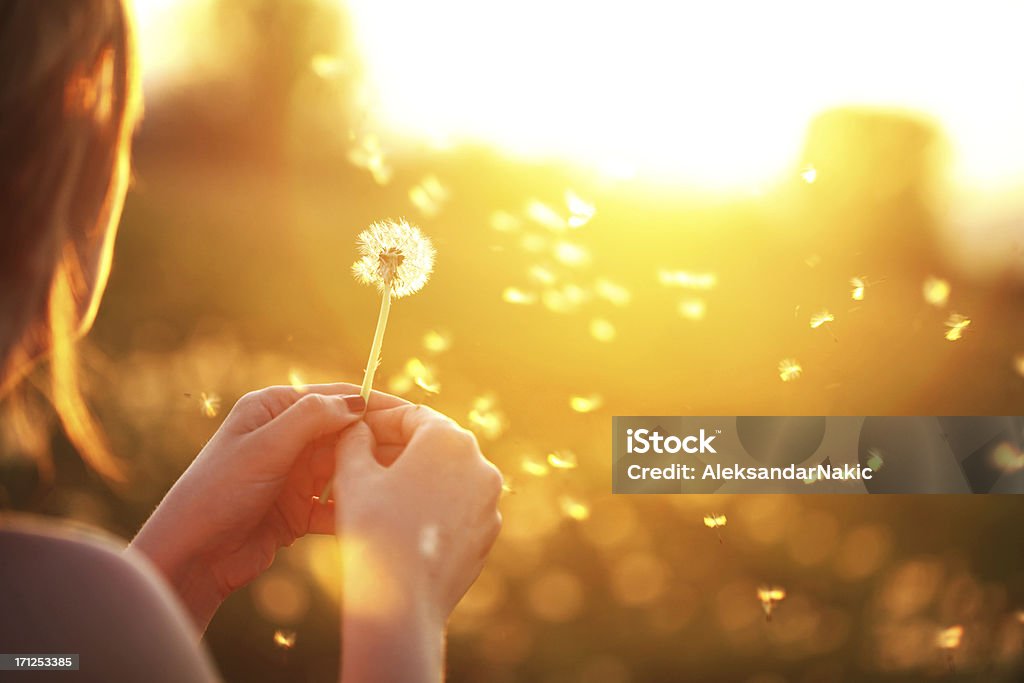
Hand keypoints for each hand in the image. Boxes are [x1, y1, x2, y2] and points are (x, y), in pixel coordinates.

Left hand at [130, 383, 406, 631]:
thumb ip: (311, 419)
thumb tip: (358, 401)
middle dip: (377, 443)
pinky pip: (334, 505)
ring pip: (344, 469)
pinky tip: (371, 516)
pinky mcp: (296, 512)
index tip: (411, 414)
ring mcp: (292, 475)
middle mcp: (285, 438)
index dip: (373, 404)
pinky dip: (351, 510)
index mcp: (272, 409)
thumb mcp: (264, 448)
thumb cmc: (217, 493)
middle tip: (415, 453)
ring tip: (400, 485)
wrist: (191, 557)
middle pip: (345, 434)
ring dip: (367, 477)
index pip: (335, 397)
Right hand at [335, 405, 502, 682]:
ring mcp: (489, 501)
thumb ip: (354, 440)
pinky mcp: (487, 533)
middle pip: (433, 444)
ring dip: (414, 477)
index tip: (356, 429)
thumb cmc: (375, 529)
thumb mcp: (353, 474)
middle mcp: (480, 464)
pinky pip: (456, 507)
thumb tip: (358, 428)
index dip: (379, 420)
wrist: (402, 600)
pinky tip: (401, 520)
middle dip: (396, 448)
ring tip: (377, 491)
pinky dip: (431, 505)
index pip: (411, 415)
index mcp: (449, 439)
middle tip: (361, 458)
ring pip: (446, 476)